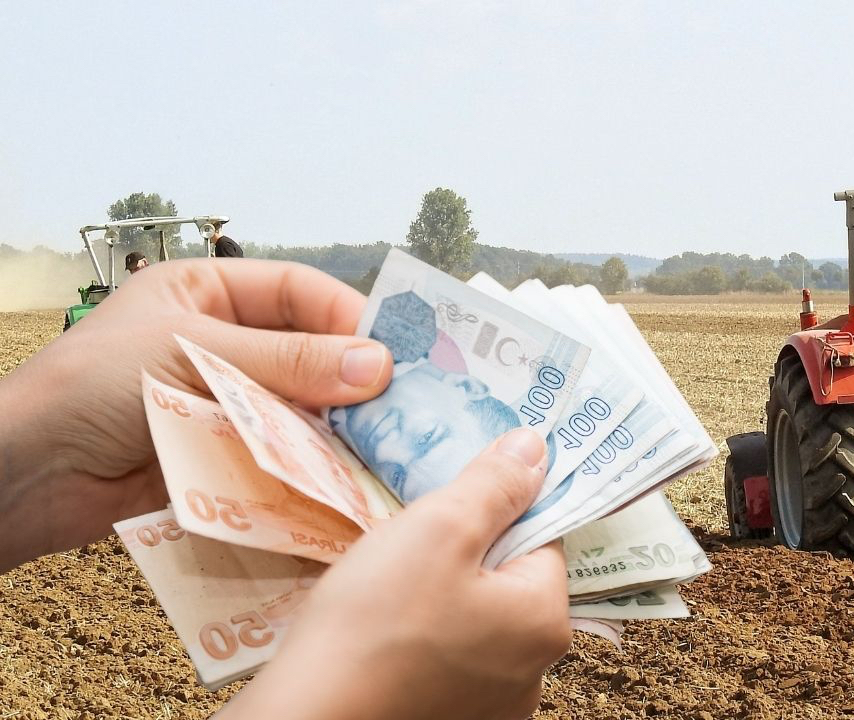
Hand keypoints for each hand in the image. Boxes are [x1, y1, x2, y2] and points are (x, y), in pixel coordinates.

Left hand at [0, 259, 391, 569]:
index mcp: (206, 294)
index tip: (389, 351)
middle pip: (306, 352)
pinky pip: (279, 453)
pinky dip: (310, 464)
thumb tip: (377, 364)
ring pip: (299, 407)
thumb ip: (287, 361)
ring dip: (335, 426)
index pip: (296, 292)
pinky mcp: (221, 455)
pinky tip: (340, 476)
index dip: (345, 316)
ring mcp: (221, 401)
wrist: (23, 476)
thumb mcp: (192, 356)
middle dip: (349, 377)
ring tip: (378, 446)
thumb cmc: (90, 390)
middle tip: (397, 405)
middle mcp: (220, 343)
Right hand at [220, 428, 570, 719]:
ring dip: (439, 598)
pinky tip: (383, 636)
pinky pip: (448, 661)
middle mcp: (534, 673)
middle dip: (464, 556)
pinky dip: (423, 642)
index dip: (495, 511)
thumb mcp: (438, 528)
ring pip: (475, 621)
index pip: (540, 539)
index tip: (448, 506)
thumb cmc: (374, 622)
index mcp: (546, 622)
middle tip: (409, 548)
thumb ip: (495, 485)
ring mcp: (493, 706)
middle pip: (508, 582)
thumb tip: (536, 449)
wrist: (308, 719)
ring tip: (387, 593)